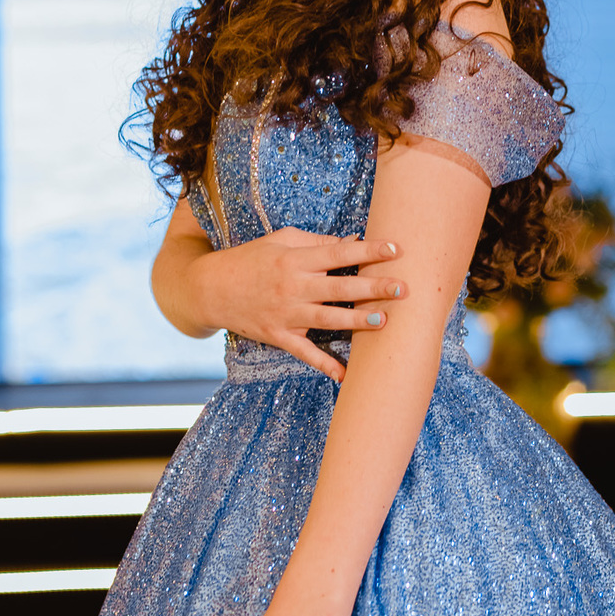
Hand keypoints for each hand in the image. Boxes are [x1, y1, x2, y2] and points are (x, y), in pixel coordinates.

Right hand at [189, 229, 406, 381]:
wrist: (212, 288)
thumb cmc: (252, 259)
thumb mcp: (281, 240)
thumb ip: (317, 242)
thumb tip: (352, 240)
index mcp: (295, 259)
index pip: (338, 252)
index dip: (368, 250)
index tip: (395, 249)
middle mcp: (293, 286)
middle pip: (338, 286)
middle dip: (372, 286)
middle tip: (402, 288)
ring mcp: (286, 314)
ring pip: (326, 318)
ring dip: (356, 321)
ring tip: (384, 321)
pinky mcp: (278, 336)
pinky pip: (305, 352)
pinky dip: (324, 364)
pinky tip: (346, 375)